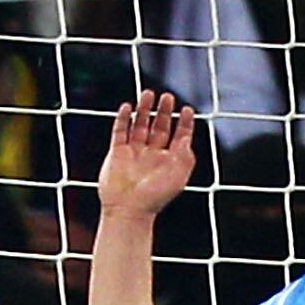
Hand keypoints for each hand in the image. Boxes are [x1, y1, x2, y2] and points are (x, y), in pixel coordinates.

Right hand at [97, 92, 199, 222]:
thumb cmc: (155, 197)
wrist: (128, 210)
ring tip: (148, 94)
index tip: (187, 109)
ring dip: (144, 110)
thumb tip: (186, 137)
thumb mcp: (179, 176)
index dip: (184, 123)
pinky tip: (128, 107)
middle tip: (168, 97)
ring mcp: (134, 152)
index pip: (178, 136)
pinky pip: (120, 131)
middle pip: (160, 127)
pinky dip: (123, 118)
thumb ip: (185, 155)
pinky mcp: (117, 153)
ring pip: (140, 125)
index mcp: (169, 161)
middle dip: (164, 112)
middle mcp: (152, 154)